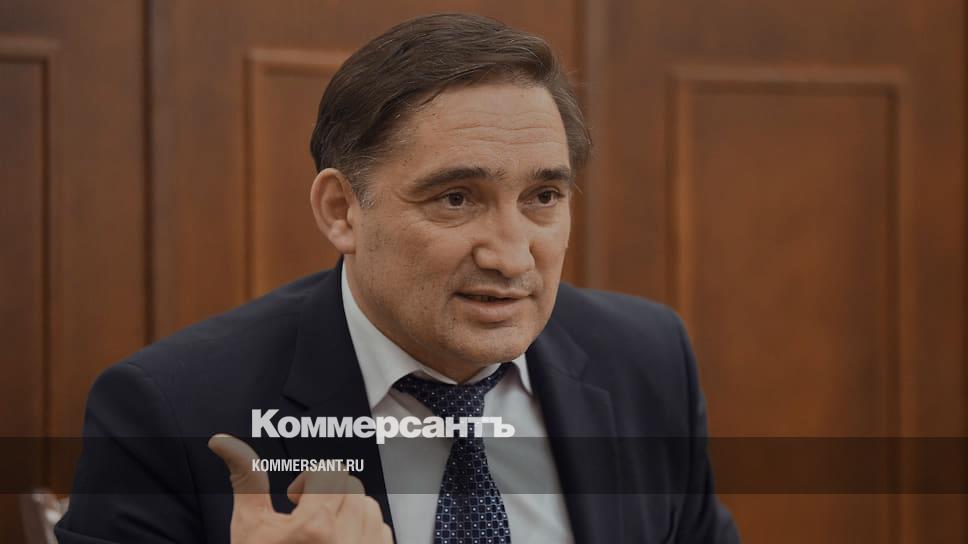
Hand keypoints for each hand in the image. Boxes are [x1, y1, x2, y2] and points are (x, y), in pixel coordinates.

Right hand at [208, 434, 392, 542]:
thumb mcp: (249, 528)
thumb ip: (247, 480)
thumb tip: (224, 442)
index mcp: (317, 528)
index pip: (332, 472)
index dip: (309, 479)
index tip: (295, 498)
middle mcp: (349, 541)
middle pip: (352, 488)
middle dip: (328, 494)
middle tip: (304, 514)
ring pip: (370, 509)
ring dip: (348, 511)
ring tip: (321, 531)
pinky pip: (382, 534)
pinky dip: (364, 532)